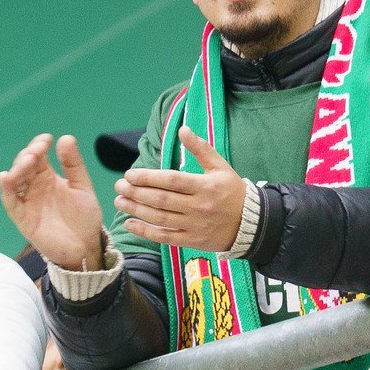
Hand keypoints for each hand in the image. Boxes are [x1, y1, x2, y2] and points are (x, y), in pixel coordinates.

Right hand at [0, 133, 105, 270]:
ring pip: (14, 181)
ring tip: (28, 161)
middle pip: (23, 165)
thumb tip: (66, 137)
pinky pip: (10, 202)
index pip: (37, 155)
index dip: (39, 145)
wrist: (86, 246)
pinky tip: (5, 178)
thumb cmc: (84, 217)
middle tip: (38, 150)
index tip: (47, 139)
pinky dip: (6, 190)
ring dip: (18, 168)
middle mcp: (34, 186)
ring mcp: (27, 201)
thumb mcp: (82, 186)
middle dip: (28, 155)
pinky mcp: (22, 218)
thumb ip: (74, 165)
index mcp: (48, 177)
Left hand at [114, 129, 245, 252]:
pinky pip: (166, 237)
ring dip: (137, 210)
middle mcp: (199, 207)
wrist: (251, 223)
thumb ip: (200, 148)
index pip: (172, 181)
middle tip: (119, 186)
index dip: (148, 178)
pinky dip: (146, 232)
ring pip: (161, 219)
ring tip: (119, 201)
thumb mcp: (220, 166)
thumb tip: (182, 129)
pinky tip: (129, 223)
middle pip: (162, 200)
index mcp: (205, 186)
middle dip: (137, 193)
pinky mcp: (192, 241)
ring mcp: (195, 226)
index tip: (130, 174)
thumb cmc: (232, 191)